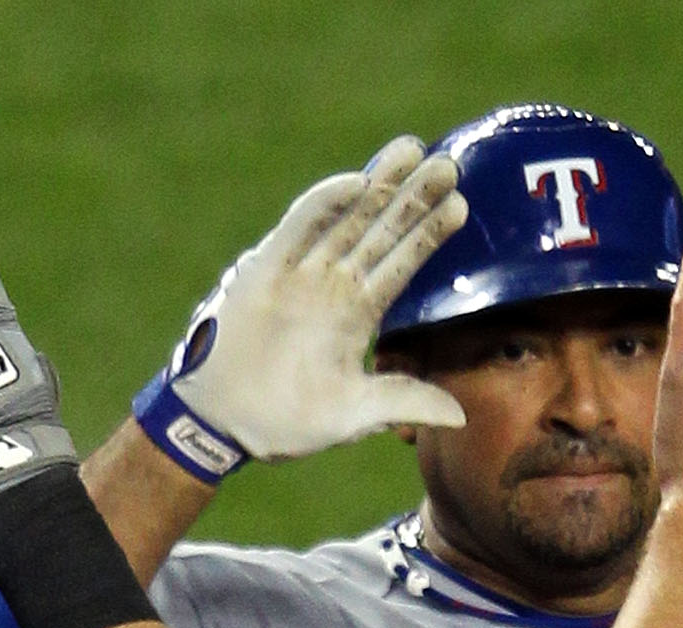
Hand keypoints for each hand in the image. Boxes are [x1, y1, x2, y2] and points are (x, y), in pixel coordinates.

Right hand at [157, 137, 468, 467]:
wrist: (222, 422)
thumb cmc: (283, 422)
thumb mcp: (353, 415)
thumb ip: (402, 403)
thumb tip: (460, 417)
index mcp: (357, 315)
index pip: (401, 264)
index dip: (428, 234)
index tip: (461, 204)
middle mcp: (333, 286)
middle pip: (381, 231)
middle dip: (413, 198)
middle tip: (448, 163)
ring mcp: (301, 273)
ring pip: (347, 219)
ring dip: (378, 185)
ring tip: (412, 150)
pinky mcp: (266, 269)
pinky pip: (300, 228)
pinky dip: (325, 204)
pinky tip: (357, 181)